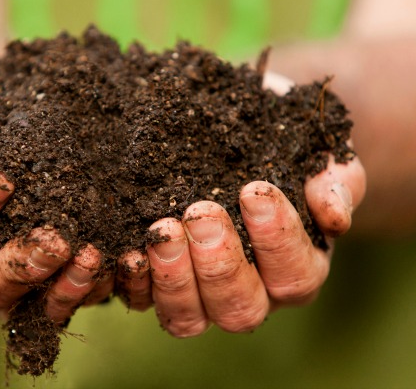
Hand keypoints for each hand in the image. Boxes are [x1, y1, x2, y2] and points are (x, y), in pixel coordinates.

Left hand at [116, 72, 366, 336]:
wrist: (242, 146)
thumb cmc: (284, 157)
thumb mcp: (318, 159)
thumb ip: (334, 183)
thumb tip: (333, 215)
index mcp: (295, 269)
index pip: (293, 274)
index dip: (277, 238)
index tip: (254, 191)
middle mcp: (251, 294)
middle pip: (240, 308)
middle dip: (219, 263)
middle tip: (201, 213)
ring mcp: (201, 297)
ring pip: (189, 318)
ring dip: (174, 277)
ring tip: (162, 230)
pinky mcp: (160, 288)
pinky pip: (145, 303)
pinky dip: (134, 283)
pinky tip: (129, 250)